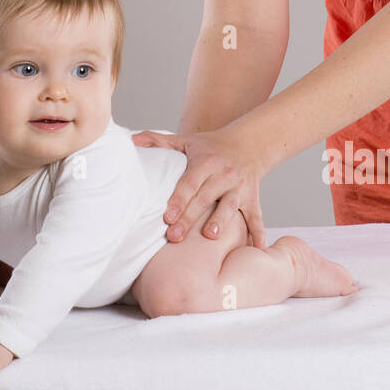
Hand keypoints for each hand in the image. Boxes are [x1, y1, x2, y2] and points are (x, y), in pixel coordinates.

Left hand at [132, 127, 266, 248]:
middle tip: (174, 237)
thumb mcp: (186, 140)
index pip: (189, 183)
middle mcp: (224, 175)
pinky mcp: (252, 198)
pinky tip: (257, 249)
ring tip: (210, 237)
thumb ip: (158, 141)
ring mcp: (239, 188)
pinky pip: (256, 217)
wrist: (249, 143)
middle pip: (205, 198)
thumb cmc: (211, 146)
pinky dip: (258, 233)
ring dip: (221, 221)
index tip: (167, 216)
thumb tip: (130, 140)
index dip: (179, 199)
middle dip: (190, 218)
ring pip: (230, 206)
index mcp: (205, 162)